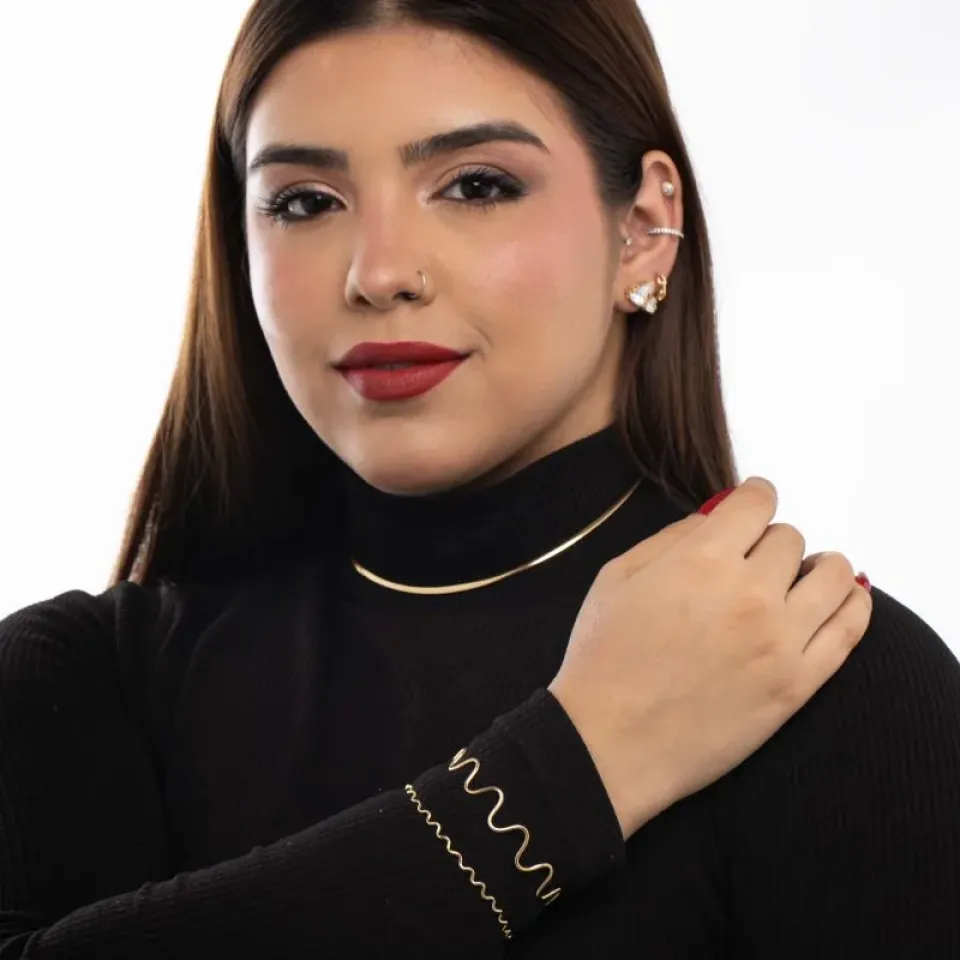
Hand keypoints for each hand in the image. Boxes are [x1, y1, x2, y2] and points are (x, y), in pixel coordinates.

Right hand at [548, 476, 872, 838]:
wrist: (609, 743)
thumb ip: (671, 539)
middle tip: (754, 559)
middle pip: (789, 539)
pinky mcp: (798, 684)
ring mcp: (781, 640)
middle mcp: (751, 591)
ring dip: (821, 566)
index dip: (755, 495)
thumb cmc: (602, 657)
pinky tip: (843, 600)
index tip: (753, 502)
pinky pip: (849, 631)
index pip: (756, 502)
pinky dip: (853, 605)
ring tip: (807, 574)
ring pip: (834, 576)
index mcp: (702, 559)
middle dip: (770, 540)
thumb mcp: (617, 577)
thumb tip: (715, 519)